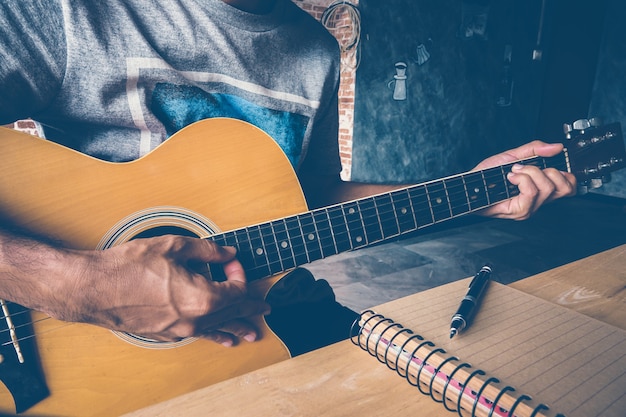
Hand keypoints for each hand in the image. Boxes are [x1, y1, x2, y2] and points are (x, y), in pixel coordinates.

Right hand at [59, 235, 268, 345]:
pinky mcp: (166, 333)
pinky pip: (199, 334)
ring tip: (252, 333)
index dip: (240, 275)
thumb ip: (207, 250)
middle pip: (232, 314)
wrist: (93, 289)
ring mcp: (180, 329)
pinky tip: (221, 339)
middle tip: (265, 308)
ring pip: (217, 329)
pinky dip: (214, 335)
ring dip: (237, 327)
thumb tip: (228, 253)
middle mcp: (195, 319)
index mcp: (203, 297)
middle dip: (250, 308)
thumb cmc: (128, 267)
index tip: (232, 263)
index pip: (236, 290)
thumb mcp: (173, 246)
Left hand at [474, 140, 576, 219]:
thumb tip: (557, 147)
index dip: (567, 173)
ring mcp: (531, 208)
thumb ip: (535, 149)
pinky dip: (522, 179)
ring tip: (514, 172)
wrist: (470, 186)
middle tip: (528, 168)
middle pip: (565, 188)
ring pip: (547, 188)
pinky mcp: (520, 211)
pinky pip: (532, 192)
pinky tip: (510, 178)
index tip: (550, 165)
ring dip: (530, 173)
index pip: (571, 187)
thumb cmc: (487, 175)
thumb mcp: (513, 156)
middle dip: (550, 171)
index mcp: (541, 188)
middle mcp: (539, 200)